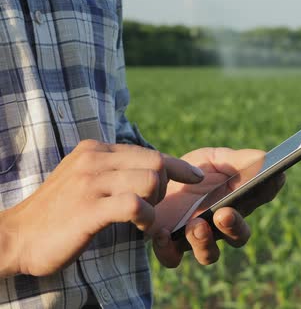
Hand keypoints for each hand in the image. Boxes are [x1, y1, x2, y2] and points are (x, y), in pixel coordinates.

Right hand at [0, 140, 203, 276]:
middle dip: (165, 188)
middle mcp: (95, 159)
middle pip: (155, 163)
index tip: (196, 177)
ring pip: (151, 180)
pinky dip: (146, 217)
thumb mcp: (85, 180)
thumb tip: (151, 170)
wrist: (18, 237)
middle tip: (152, 208)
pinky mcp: (90, 207)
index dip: (178, 166)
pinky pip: (135, 204)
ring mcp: (91, 182)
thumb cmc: (58, 212)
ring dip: (156, 205)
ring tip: (143, 220)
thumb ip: (114, 170)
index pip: (149, 152)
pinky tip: (138, 227)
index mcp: (96, 150)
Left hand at [149, 147, 285, 266]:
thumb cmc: (190, 172)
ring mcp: (197, 237)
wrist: (155, 180)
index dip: (270, 186)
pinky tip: (164, 234)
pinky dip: (168, 250)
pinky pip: (172, 258)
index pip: (262, 195)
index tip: (273, 175)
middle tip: (224, 213)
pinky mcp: (170, 244)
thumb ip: (236, 160)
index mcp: (239, 200)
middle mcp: (222, 224)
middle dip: (235, 227)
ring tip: (195, 224)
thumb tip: (264, 157)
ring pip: (209, 254)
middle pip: (239, 235)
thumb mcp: (213, 159)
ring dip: (205, 242)